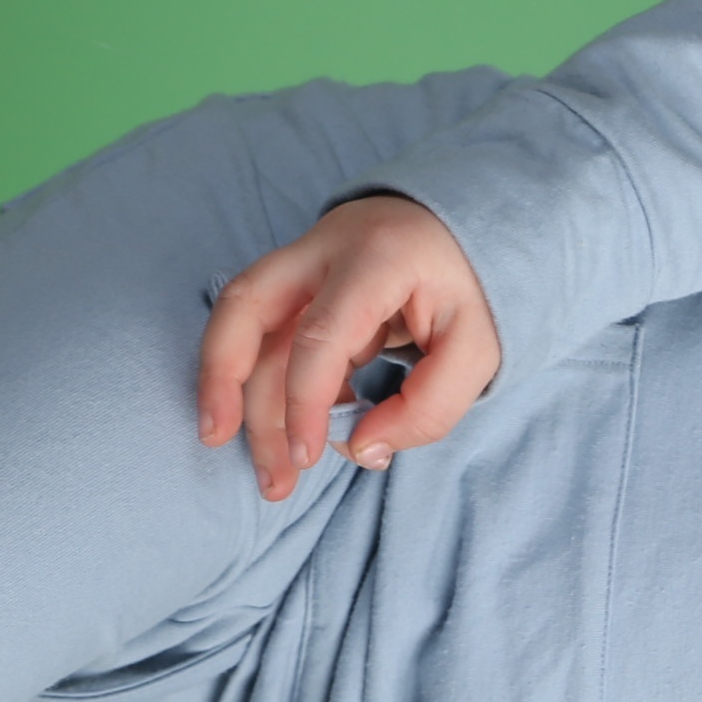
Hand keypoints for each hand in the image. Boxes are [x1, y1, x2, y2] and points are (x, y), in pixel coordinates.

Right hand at [197, 192, 502, 500]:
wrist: (458, 230)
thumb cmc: (468, 289)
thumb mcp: (478, 350)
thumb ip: (430, 406)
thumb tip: (362, 448)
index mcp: (378, 257)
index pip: (320, 333)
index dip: (304, 401)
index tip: (306, 455)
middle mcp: (324, 249)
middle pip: (246, 308)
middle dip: (225, 383)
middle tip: (223, 447)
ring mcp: (301, 261)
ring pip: (244, 326)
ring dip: (240, 398)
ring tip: (271, 471)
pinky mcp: (294, 283)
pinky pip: (267, 336)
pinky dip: (272, 388)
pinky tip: (300, 431)